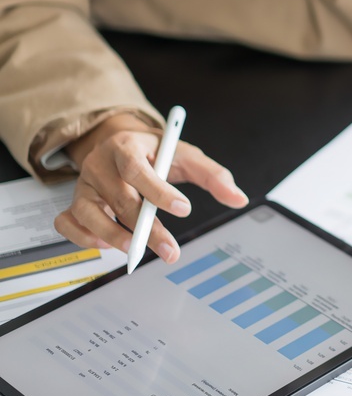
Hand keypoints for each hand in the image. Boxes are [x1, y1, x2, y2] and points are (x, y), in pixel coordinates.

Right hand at [54, 113, 249, 261]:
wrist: (122, 143)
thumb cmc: (155, 152)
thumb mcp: (186, 155)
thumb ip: (213, 175)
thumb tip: (238, 199)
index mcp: (126, 146)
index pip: (137, 169)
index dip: (158, 191)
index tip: (184, 209)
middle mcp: (100, 164)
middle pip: (119, 199)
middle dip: (146, 229)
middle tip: (170, 251)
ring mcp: (84, 185)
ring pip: (88, 213)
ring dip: (113, 237)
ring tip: (136, 253)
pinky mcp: (75, 202)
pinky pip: (68, 223)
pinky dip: (83, 238)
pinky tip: (107, 246)